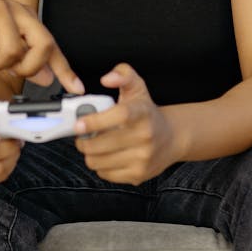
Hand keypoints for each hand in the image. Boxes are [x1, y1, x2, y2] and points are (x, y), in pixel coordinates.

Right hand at [0, 0, 83, 93]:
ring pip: (11, 49)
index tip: (77, 89)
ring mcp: (0, 7)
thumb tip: (48, 79)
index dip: (65, 69)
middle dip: (27, 67)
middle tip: (8, 71)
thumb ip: (24, 62)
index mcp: (27, 19)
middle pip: (41, 45)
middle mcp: (18, 11)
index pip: (51, 46)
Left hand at [74, 64, 181, 184]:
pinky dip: (100, 165)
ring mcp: (142, 158)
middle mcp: (145, 137)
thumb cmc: (148, 113)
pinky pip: (105, 174)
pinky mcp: (138, 175)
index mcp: (143, 113)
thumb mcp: (137, 88)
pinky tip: (106, 156)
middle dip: (83, 141)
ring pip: (98, 161)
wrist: (173, 138)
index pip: (119, 116)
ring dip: (90, 154)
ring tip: (93, 146)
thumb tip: (107, 78)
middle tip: (82, 136)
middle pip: (100, 145)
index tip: (78, 124)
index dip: (95, 121)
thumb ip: (123, 75)